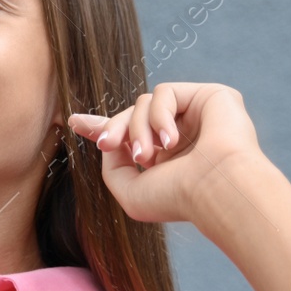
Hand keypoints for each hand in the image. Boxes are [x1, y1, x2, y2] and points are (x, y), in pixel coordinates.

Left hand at [65, 83, 266, 225]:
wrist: (215, 190)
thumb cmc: (177, 198)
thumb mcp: (129, 191)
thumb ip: (111, 165)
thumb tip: (111, 139)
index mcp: (167, 158)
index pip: (131, 134)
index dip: (102, 127)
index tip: (75, 122)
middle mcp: (183, 135)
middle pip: (132, 115)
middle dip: (112, 128)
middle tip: (106, 144)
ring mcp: (198, 115)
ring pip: (144, 103)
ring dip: (136, 130)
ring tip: (146, 157)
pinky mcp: (211, 96)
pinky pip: (164, 92)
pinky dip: (159, 116)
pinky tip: (171, 141)